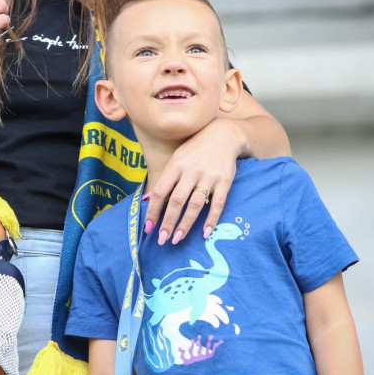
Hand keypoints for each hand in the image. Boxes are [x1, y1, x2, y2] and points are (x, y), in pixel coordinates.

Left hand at [144, 118, 245, 244]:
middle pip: (177, 200)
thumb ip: (166, 178)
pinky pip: (218, 203)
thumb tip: (149, 200)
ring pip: (195, 204)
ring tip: (177, 238)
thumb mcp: (177, 158)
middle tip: (162, 239)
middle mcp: (191, 171)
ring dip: (186, 223)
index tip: (148, 227)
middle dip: (168, 222)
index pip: (161, 191)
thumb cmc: (195, 149)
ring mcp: (209, 176)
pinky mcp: (225, 181)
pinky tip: (205, 233)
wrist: (224, 135)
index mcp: (176, 164)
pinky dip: (212, 219)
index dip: (153, 210)